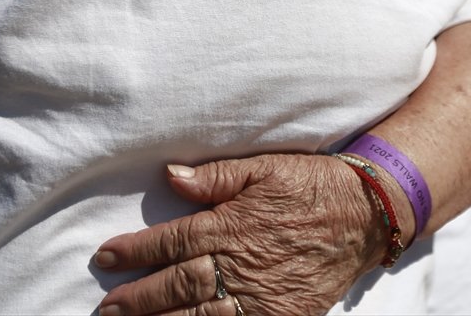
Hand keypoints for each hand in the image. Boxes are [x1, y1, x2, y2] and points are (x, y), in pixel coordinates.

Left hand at [94, 153, 404, 315]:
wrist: (365, 214)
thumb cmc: (310, 185)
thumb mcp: (264, 169)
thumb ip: (216, 176)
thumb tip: (170, 176)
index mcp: (231, 224)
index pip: (172, 241)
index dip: (134, 251)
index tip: (104, 258)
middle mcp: (241, 263)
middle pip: (177, 285)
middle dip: (137, 299)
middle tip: (106, 309)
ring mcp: (260, 296)